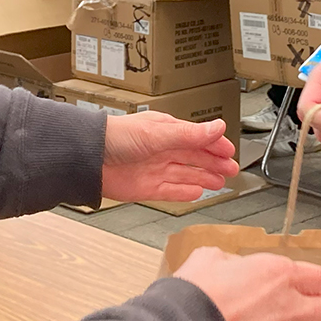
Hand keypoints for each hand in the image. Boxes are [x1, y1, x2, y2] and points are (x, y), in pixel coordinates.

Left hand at [102, 114, 237, 202]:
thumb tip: (217, 127)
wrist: (89, 158)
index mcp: (165, 131)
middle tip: (232, 169)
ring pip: (186, 174)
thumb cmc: (116, 137)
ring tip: (221, 181)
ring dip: (204, 177)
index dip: (215, 144)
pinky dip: (186, 192)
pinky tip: (198, 192)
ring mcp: (155, 169)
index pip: (197, 137)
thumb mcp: (159, 133)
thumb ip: (190, 134)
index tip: (230, 150)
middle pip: (194, 157)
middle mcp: (161, 149)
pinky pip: (172, 191)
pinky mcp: (147, 188)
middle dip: (214, 163)